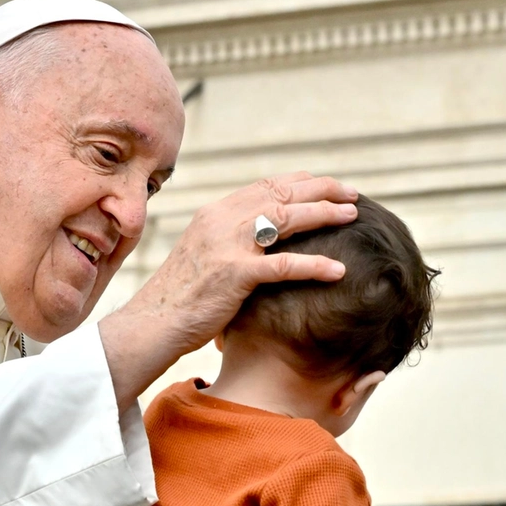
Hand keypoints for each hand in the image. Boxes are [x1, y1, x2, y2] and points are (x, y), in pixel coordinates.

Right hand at [98, 172, 356, 401]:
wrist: (152, 323)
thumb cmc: (182, 297)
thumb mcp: (205, 256)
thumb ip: (232, 240)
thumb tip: (264, 236)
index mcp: (215, 212)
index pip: (266, 185)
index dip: (301, 182)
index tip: (328, 184)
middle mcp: (221, 220)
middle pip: (281, 193)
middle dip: (322, 189)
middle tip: (353, 192)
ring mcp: (227, 245)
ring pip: (286, 219)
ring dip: (324, 215)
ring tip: (353, 215)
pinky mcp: (234, 274)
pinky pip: (284, 265)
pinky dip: (314, 265)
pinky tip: (338, 269)